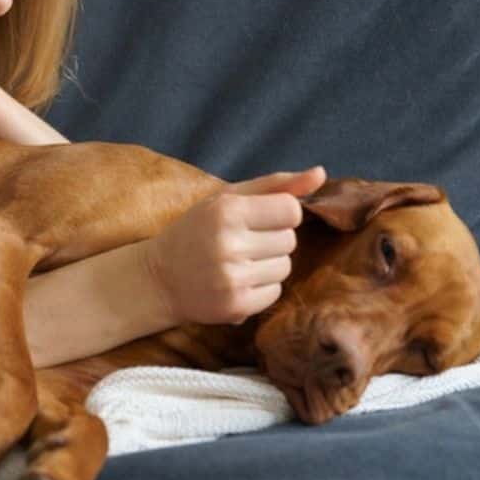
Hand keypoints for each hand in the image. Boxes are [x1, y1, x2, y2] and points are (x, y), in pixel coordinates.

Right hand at [147, 167, 326, 324]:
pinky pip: (275, 293)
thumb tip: (321, 173)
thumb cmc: (196, 231)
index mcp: (227, 211)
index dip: (279, 214)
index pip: (291, 210)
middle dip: (272, 240)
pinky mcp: (236, 306)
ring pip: (285, 267)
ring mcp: (232, 278)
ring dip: (268, 265)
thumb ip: (275, 185)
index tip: (257, 219)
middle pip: (290, 240)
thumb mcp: (227, 199)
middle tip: (242, 243)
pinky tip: (237, 282)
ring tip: (239, 263)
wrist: (158, 279)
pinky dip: (261, 288)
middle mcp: (229, 244)